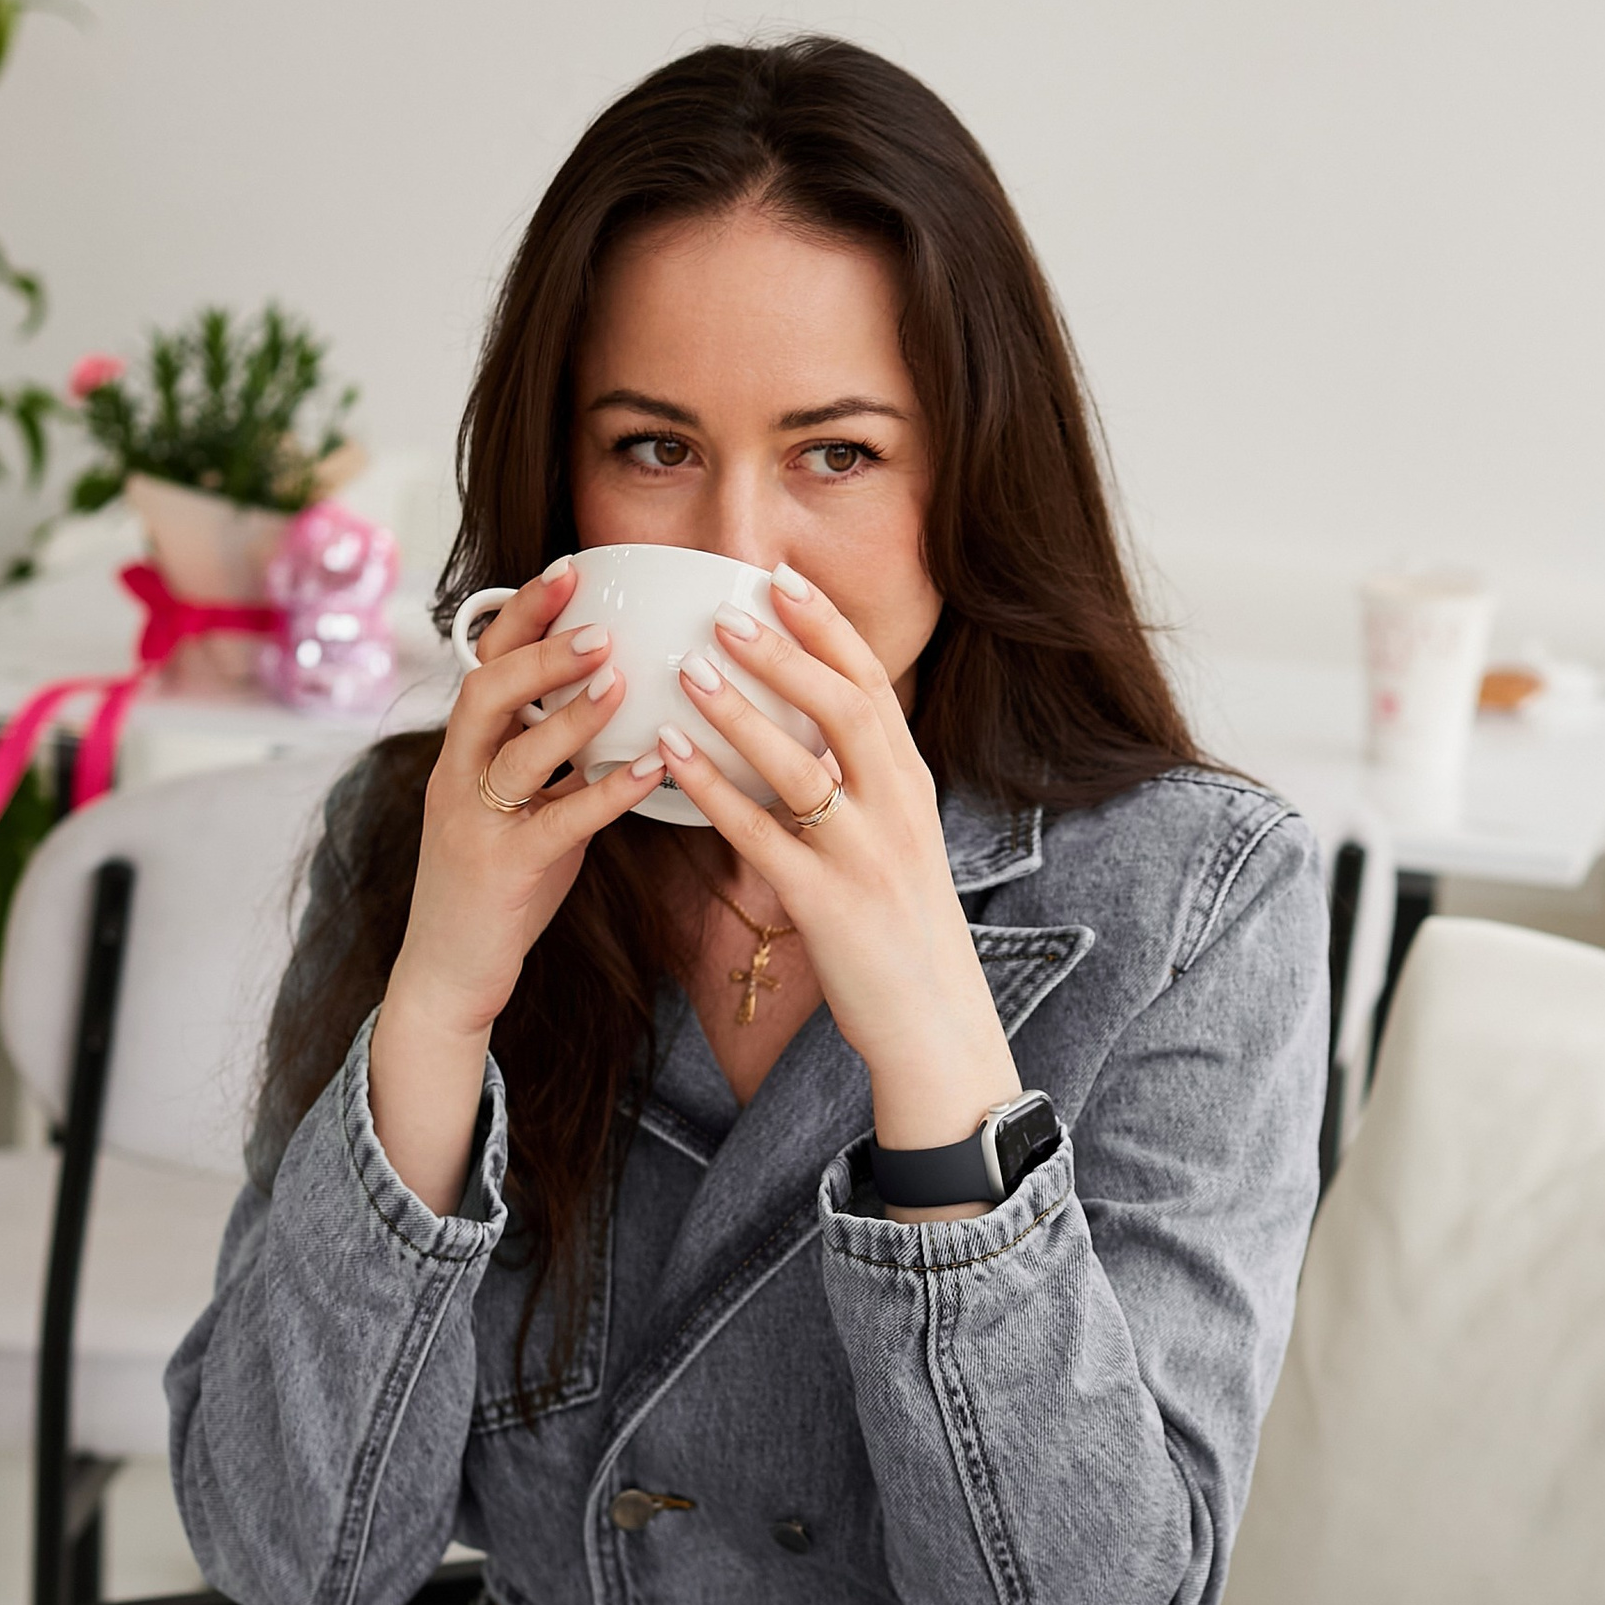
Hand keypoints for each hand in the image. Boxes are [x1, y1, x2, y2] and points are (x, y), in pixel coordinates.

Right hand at [370, 560, 664, 1210]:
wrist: (450, 970)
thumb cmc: (500, 882)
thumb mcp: (523, 803)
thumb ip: (555, 754)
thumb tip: (620, 696)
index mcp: (465, 751)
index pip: (483, 662)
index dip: (522, 613)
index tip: (570, 567)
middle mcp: (459, 775)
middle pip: (485, 692)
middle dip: (540, 651)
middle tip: (599, 624)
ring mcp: (475, 822)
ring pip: (512, 753)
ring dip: (567, 712)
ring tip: (619, 679)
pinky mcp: (502, 869)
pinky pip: (557, 822)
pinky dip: (604, 791)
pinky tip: (650, 769)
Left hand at [663, 566, 1020, 1162]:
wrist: (936, 1026)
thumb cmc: (905, 935)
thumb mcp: (899, 844)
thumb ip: (863, 787)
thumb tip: (811, 735)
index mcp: (912, 787)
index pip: (874, 686)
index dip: (828, 628)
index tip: (784, 577)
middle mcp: (897, 810)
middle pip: (844, 708)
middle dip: (787, 651)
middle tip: (728, 604)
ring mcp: (864, 856)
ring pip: (801, 765)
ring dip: (742, 711)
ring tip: (688, 666)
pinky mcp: (827, 904)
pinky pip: (761, 836)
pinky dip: (714, 791)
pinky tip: (669, 757)